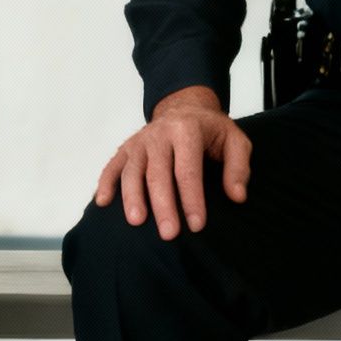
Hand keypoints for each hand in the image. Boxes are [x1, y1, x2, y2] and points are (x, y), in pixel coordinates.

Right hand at [92, 86, 250, 240]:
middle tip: (168, 233)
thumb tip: (237, 196)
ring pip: (132, 170)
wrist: (184, 106)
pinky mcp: (127, 147)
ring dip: (132, 196)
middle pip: (157, 173)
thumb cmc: (211, 130)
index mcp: (187, 130)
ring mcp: (140, 141)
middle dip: (163, 205)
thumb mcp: (235, 141)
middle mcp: (159, 133)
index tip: (196, 225)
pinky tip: (102, 202)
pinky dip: (105, 182)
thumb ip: (239, 167)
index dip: (191, 198)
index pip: (187, 169)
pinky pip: (112, 165)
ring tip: (137, 221)